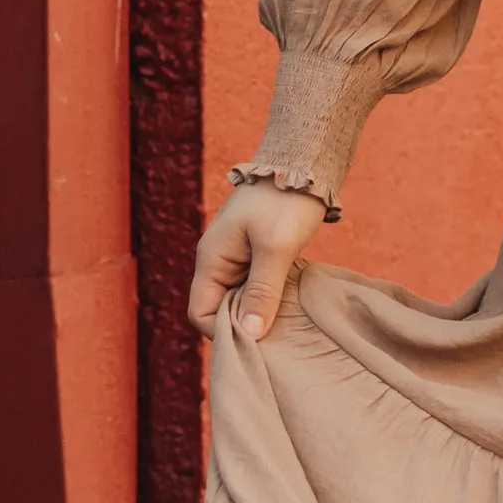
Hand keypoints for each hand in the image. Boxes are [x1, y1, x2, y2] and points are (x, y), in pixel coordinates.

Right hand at [189, 180, 326, 345]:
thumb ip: (262, 291)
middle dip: (243, 325)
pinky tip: (290, 304)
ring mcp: (236, 257)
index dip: (223, 331)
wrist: (303, 162)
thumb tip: (250, 335)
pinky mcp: (256, 254)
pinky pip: (254, 287)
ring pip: (239, 300)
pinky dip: (269, 298)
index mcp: (212, 258)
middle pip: (219, 309)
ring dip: (259, 312)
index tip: (256, 340)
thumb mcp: (276, 247)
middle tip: (275, 336)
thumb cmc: (286, 200)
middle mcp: (218, 261)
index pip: (200, 312)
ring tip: (285, 322)